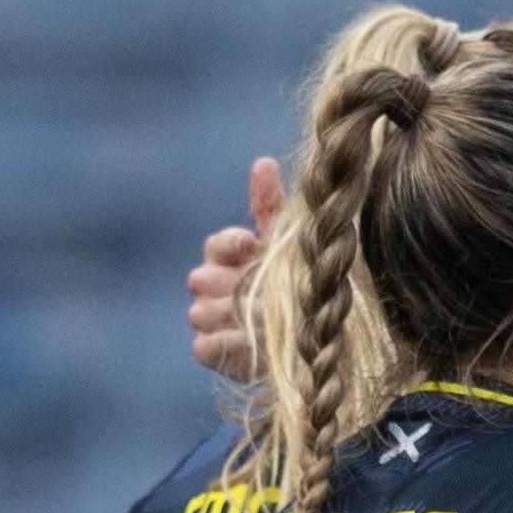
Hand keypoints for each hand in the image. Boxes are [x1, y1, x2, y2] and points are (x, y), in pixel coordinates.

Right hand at [186, 156, 279, 379]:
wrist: (310, 343)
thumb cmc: (299, 290)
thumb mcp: (289, 248)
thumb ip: (272, 208)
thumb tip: (263, 162)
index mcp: (226, 257)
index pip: (216, 245)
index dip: (231, 245)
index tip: (252, 245)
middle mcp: (210, 286)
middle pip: (201, 278)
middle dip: (235, 285)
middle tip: (268, 294)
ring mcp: (206, 319)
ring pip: (202, 311)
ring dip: (238, 316)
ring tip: (273, 319)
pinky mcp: (210, 351)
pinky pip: (205, 344)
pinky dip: (232, 343)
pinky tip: (258, 341)